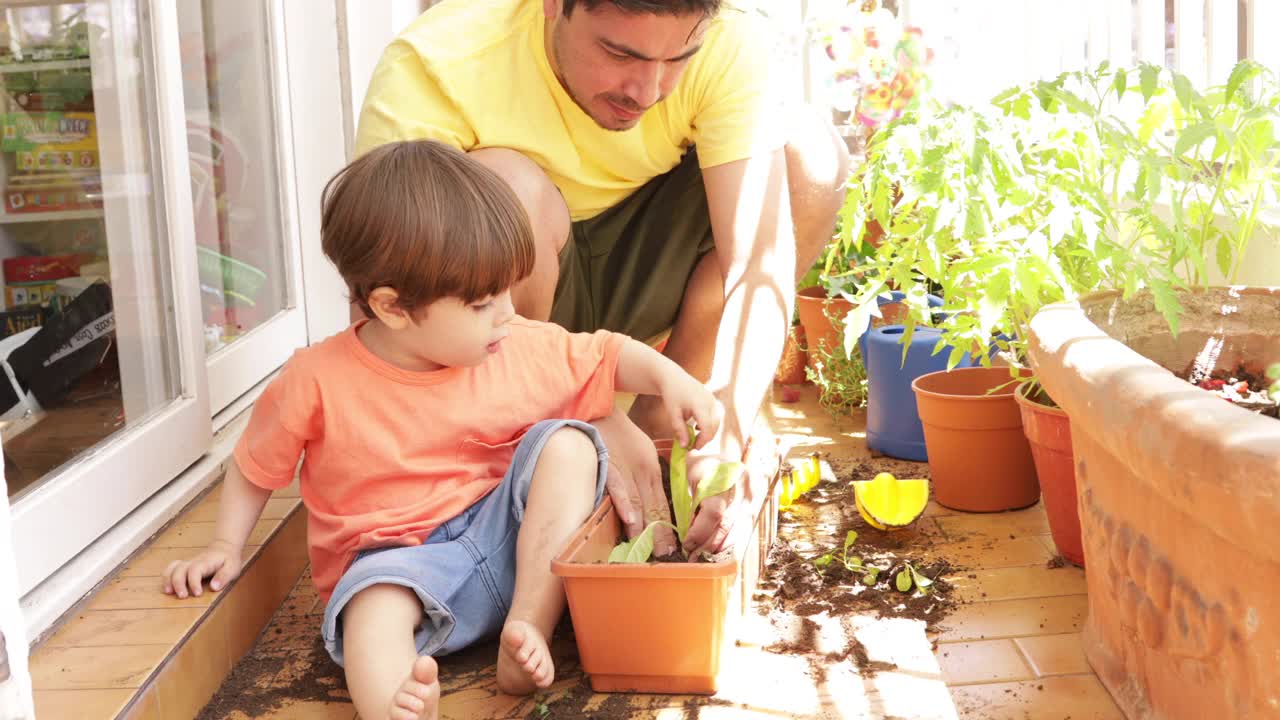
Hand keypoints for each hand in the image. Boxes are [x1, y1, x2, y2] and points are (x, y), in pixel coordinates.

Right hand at [162, 540, 242, 598]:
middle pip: (180, 569)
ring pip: (172, 568)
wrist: (224, 548)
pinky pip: (170, 569)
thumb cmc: (229, 560)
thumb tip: (214, 587)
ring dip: (168, 580)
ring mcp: (187, 563)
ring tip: (168, 592)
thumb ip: (224, 577)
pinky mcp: (183, 566)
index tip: (197, 594)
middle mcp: (193, 561)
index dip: (194, 582)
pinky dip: (166, 577)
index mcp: (206, 562)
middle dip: (178, 583)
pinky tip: (166, 588)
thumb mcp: (232, 568)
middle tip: (182, 596)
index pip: (196, 570)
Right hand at [593, 409, 677, 555]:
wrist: (600, 410)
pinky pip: (618, 487)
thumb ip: (647, 476)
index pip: (662, 501)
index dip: (667, 524)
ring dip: (644, 526)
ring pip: (638, 501)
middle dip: (659, 532)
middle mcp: (642, 471)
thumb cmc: (619, 434)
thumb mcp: (641, 453)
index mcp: (651, 469)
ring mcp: (626, 469)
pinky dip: (624, 504)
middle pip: (654, 506)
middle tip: (665, 554)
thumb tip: (649, 501)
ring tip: (650, 547)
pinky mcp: (609, 465)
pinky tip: (630, 520)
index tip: (672, 545)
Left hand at [657, 371, 721, 448]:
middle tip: (692, 446)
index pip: (707, 427)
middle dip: (705, 439)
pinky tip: (696, 427)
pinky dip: (709, 425)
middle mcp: (710, 401)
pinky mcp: (713, 400)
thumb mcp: (673, 414)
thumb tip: (685, 447)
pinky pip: (715, 416)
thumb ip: (680, 430)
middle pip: (714, 426)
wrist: (673, 377)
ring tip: (694, 438)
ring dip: (708, 432)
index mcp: (700, 404)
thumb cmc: (672, 395)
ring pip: (716, 422)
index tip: (693, 448)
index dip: (702, 441)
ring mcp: (713, 399)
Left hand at [681, 450, 745, 556]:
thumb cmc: (702, 462)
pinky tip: (718, 548)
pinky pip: (742, 527)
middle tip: (692, 556)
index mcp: (723, 480)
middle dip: (707, 545)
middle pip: (726, 526)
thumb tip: (688, 531)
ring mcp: (750, 496)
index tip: (686, 544)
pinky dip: (730, 540)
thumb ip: (691, 503)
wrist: (724, 448)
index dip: (699, 533)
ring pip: (736, 529)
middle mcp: (740, 489)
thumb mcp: (690, 478)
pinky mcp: (753, 502)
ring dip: (719, 546)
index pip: (714, 514)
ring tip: (704, 556)